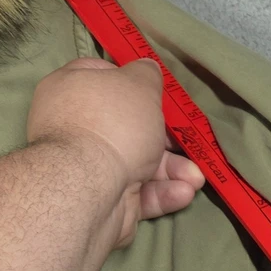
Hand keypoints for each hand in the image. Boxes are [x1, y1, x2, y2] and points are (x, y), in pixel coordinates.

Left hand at [26, 56, 205, 249]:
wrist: (90, 188)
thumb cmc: (114, 124)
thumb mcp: (139, 86)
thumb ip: (147, 75)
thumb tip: (147, 69)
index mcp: (74, 89)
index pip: (104, 79)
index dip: (134, 85)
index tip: (159, 96)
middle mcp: (78, 127)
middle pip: (130, 128)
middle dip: (166, 140)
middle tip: (187, 144)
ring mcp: (89, 168)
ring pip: (139, 164)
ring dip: (172, 170)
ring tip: (196, 179)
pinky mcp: (105, 201)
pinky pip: (138, 193)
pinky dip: (162, 193)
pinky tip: (183, 192)